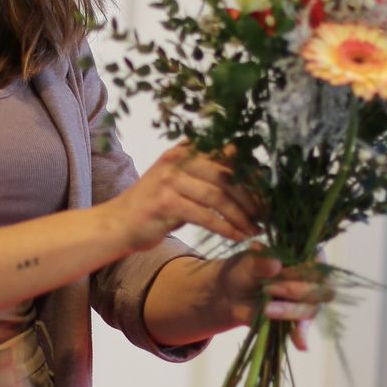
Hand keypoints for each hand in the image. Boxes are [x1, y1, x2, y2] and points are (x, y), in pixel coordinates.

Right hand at [107, 143, 262, 253]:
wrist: (117, 224)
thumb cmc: (155, 206)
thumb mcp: (182, 183)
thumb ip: (208, 175)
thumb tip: (246, 172)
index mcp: (186, 150)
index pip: (228, 157)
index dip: (252, 176)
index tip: (268, 195)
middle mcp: (178, 159)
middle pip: (228, 175)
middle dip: (251, 198)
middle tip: (265, 216)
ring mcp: (170, 179)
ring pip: (219, 196)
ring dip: (242, 216)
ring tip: (255, 230)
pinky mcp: (165, 202)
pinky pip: (206, 216)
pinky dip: (226, 228)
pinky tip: (238, 237)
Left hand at [215, 250, 331, 350]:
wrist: (230, 296)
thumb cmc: (242, 272)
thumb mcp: (246, 264)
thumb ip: (260, 262)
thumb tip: (275, 264)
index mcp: (305, 258)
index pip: (318, 264)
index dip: (303, 270)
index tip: (281, 271)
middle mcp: (312, 280)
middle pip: (322, 289)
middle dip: (297, 291)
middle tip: (269, 288)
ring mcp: (306, 302)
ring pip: (312, 309)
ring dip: (291, 311)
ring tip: (266, 309)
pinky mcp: (297, 320)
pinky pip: (304, 328)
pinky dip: (301, 335)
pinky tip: (300, 343)